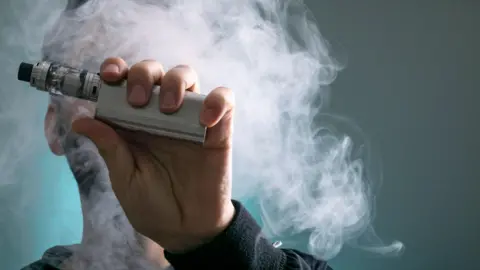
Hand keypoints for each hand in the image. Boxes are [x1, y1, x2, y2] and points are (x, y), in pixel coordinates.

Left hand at [72, 57, 235, 251]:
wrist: (187, 230)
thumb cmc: (152, 205)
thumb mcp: (125, 179)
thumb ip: (110, 148)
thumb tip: (79, 120)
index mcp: (134, 122)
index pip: (125, 82)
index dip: (117, 70)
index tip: (109, 75)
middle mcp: (161, 114)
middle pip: (155, 72)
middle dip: (143, 75)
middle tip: (136, 101)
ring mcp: (190, 118)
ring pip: (187, 76)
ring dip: (175, 82)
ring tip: (169, 109)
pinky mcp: (219, 129)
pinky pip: (224, 100)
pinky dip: (217, 100)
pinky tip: (207, 119)